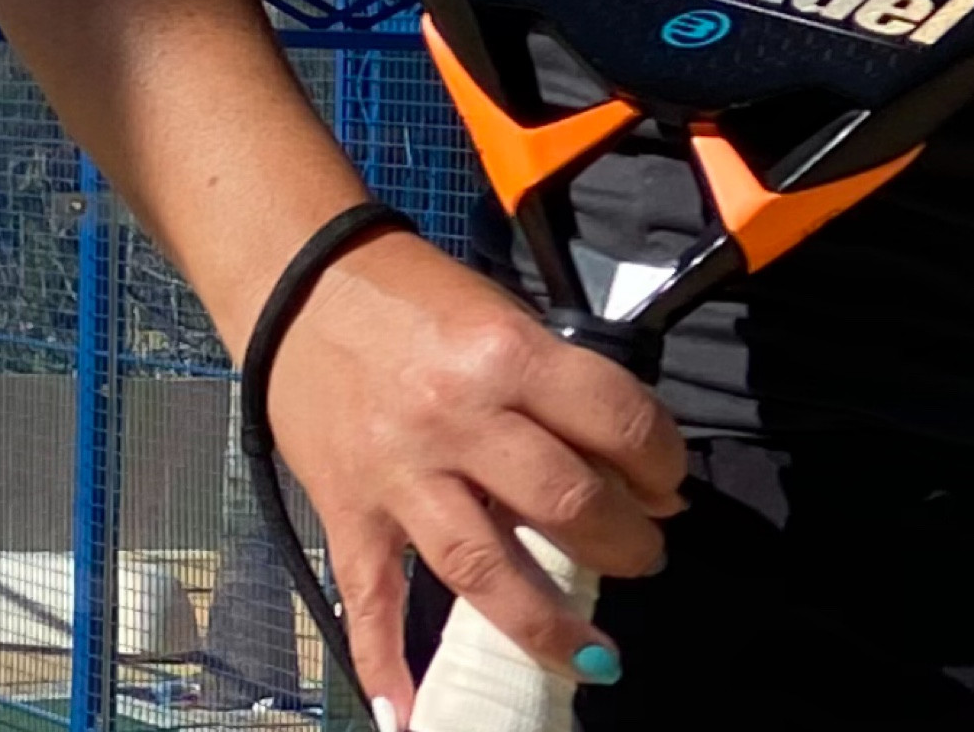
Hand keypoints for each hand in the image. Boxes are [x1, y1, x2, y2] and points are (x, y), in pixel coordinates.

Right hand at [264, 228, 685, 719]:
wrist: (301, 283)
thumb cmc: (414, 293)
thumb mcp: (499, 315)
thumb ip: (553, 384)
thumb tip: (617, 459)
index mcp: (506, 355)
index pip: (613, 420)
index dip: (660, 461)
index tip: (672, 485)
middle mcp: (458, 419)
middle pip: (565, 503)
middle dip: (625, 541)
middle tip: (646, 554)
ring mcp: (400, 475)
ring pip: (484, 569)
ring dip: (549, 622)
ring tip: (596, 653)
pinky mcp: (348, 512)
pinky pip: (371, 601)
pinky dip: (388, 666)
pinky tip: (412, 715)